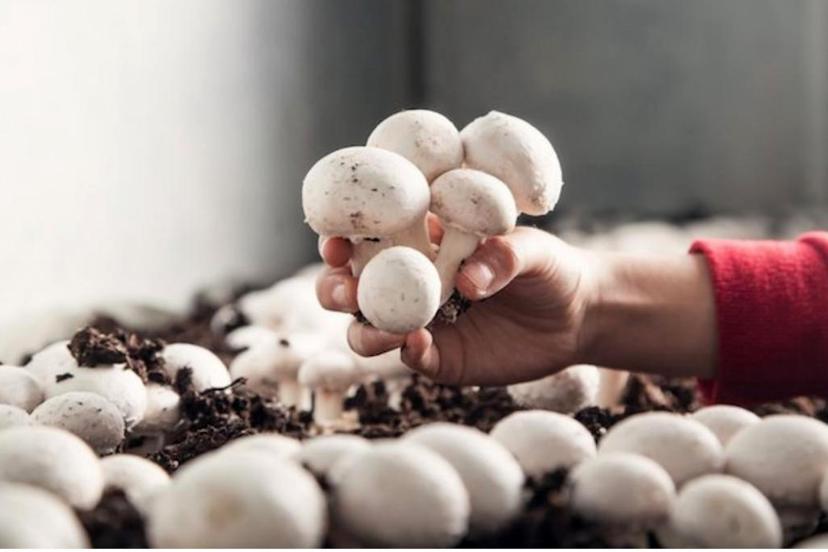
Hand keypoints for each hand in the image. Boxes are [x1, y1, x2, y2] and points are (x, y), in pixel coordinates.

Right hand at [316, 222, 596, 385]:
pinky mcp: (440, 358)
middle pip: (351, 288)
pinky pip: (410, 358)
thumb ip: (501, 256)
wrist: (578, 316)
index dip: (340, 237)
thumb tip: (465, 281)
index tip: (335, 241)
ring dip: (364, 328)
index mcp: (421, 243)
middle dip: (335, 289)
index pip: (367, 238)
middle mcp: (410, 283)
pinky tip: (419, 343)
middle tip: (346, 290)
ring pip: (368, 329)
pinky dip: (407, 352)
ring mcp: (421, 323)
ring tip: (384, 328)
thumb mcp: (531, 250)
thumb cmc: (548, 266)